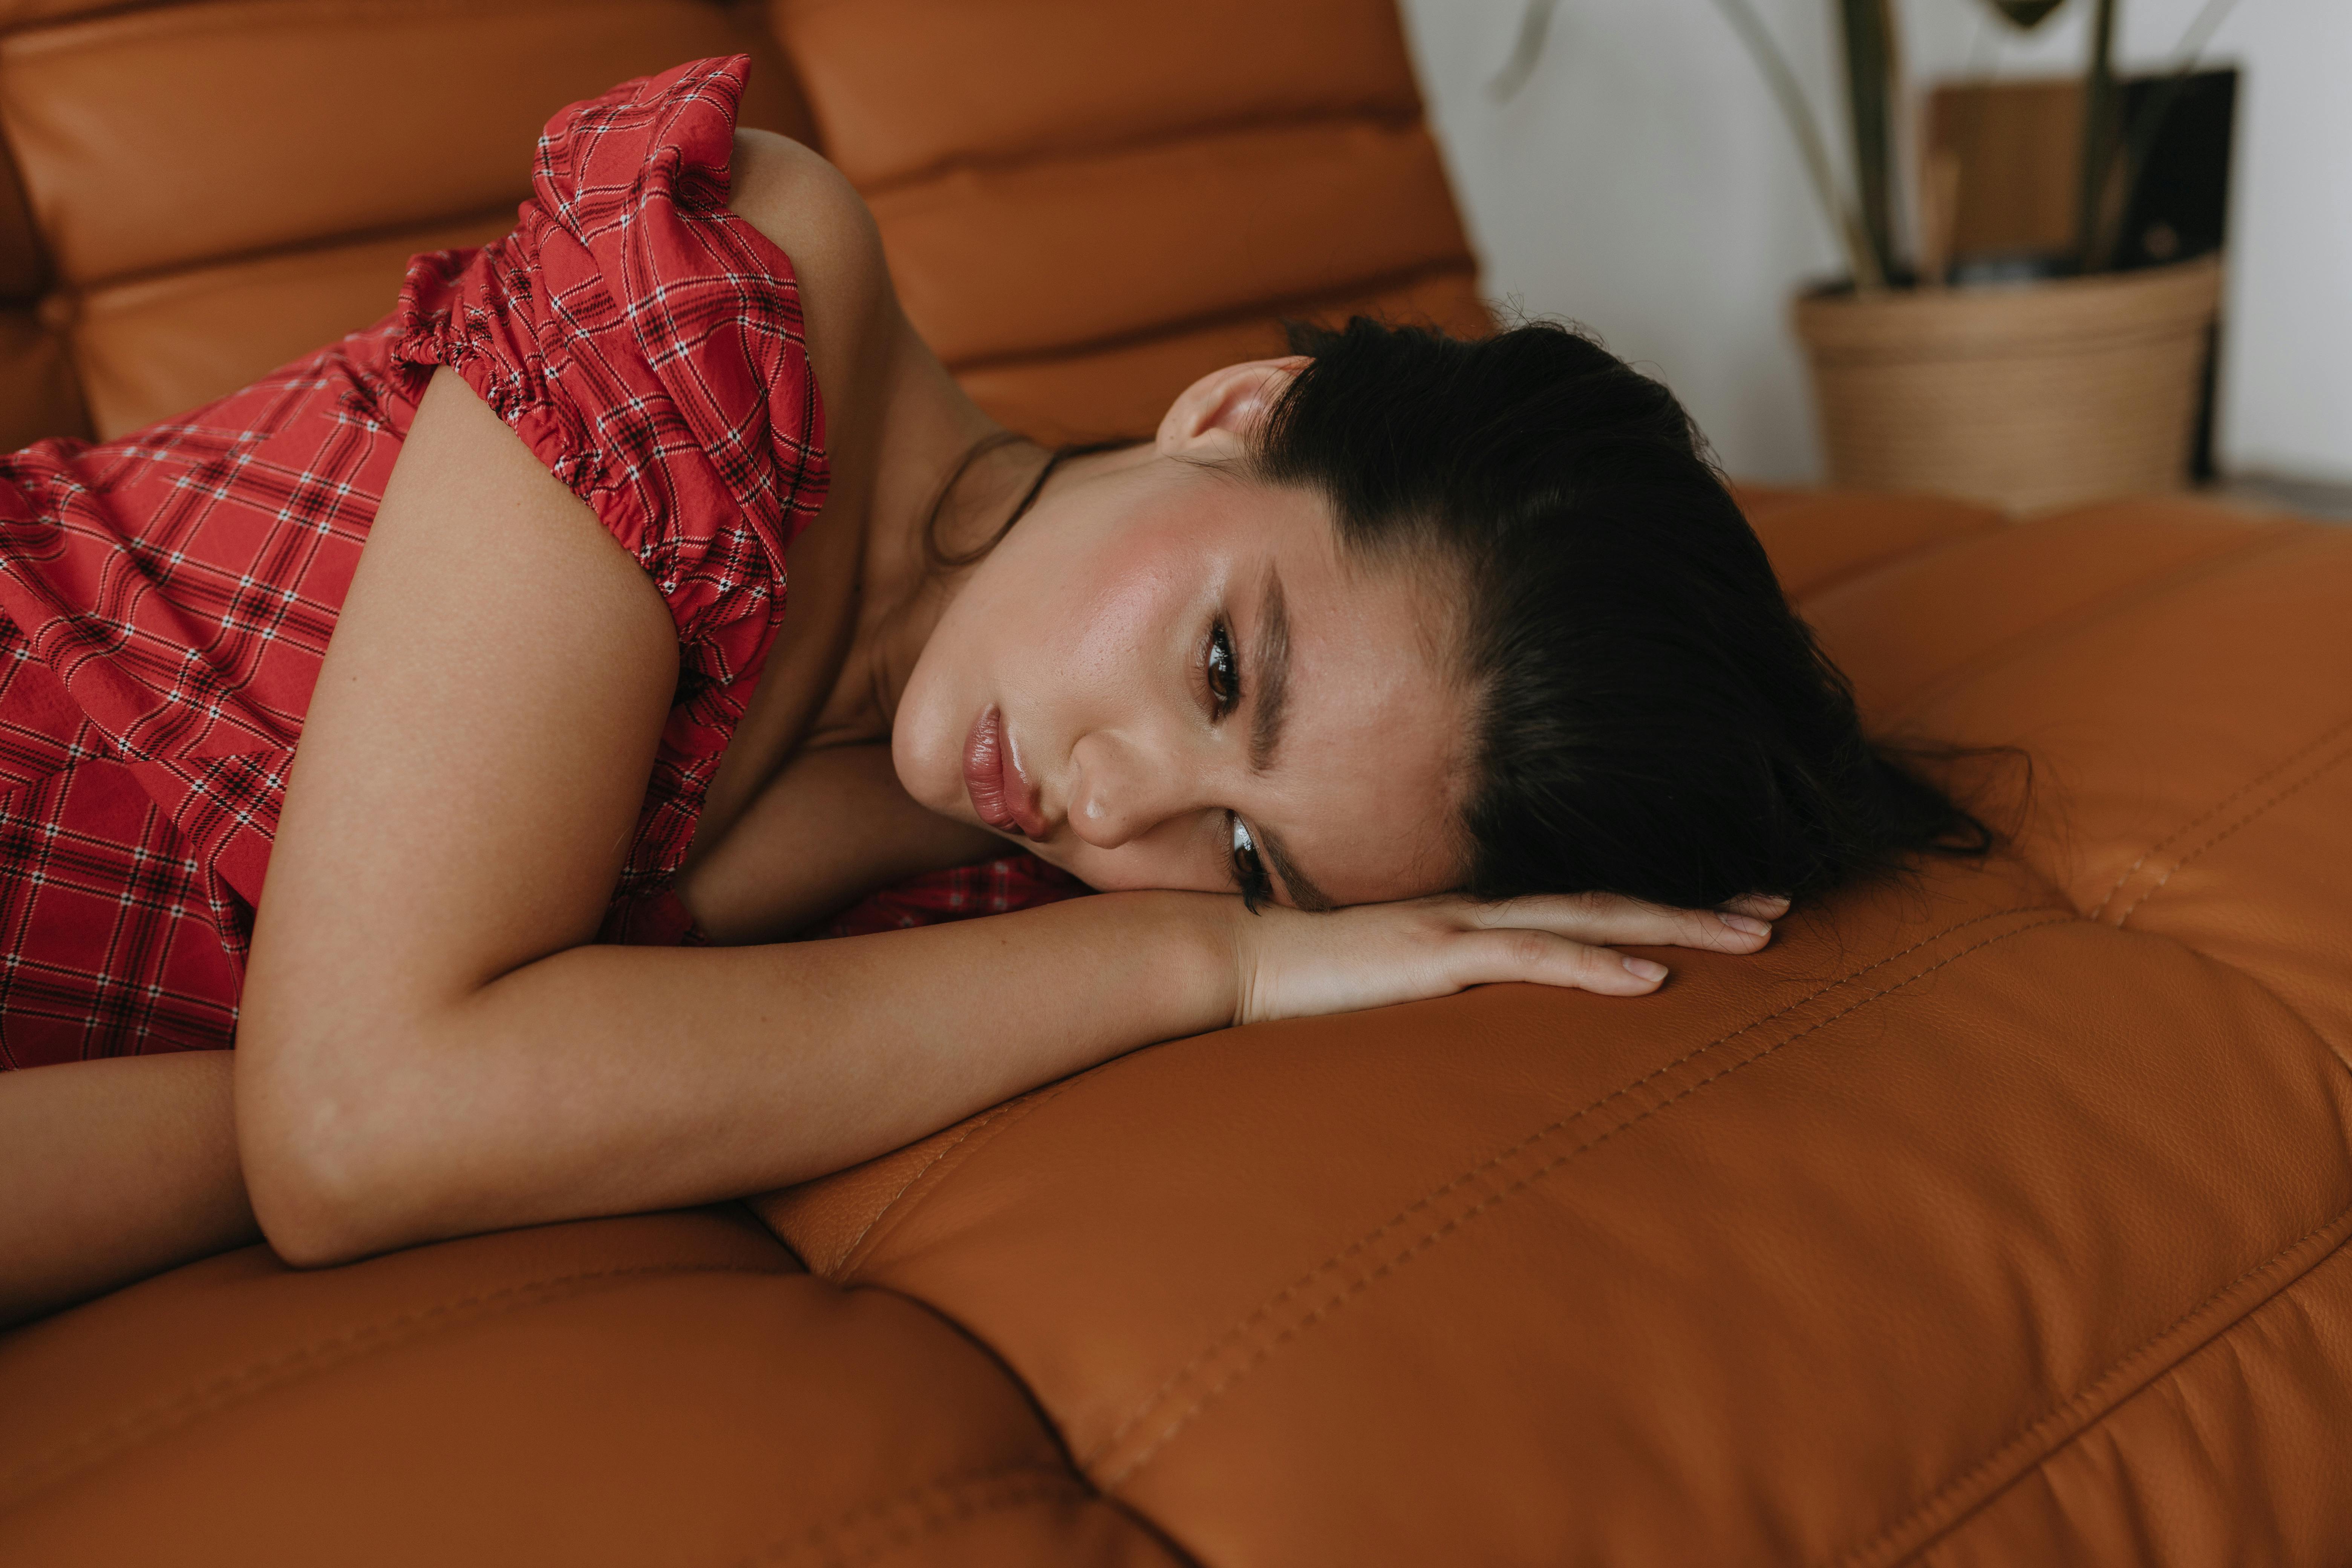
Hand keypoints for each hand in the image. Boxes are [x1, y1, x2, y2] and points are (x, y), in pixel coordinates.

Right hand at [1226, 890, 1789, 1026]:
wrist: (1236, 962)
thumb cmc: (1309, 982)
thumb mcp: (1395, 989)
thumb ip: (1444, 992)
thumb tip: (1487, 1020)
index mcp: (1474, 922)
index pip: (1585, 911)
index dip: (1660, 912)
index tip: (1730, 916)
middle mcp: (1480, 913)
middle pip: (1611, 904)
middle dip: (1698, 910)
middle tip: (1779, 914)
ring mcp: (1461, 929)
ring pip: (1592, 920)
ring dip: (1676, 928)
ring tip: (1752, 939)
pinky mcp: (1436, 957)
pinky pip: (1532, 960)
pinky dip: (1598, 968)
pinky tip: (1652, 979)